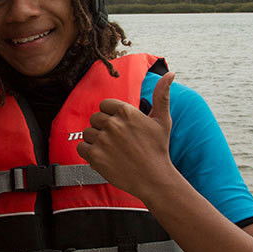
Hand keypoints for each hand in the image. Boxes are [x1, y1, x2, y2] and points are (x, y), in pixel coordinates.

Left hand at [76, 72, 177, 197]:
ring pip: (87, 133)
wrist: (154, 178)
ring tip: (112, 151)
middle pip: (95, 119)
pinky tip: (104, 158)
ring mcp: (102, 140)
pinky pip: (81, 148)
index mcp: (126, 112)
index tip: (120, 127)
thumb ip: (162, 95)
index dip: (111, 116)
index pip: (104, 105)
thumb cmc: (158, 149)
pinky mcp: (95, 155)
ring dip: (96, 141)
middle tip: (118, 141)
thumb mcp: (163, 120)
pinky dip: (89, 153)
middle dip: (103, 129)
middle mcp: (112, 123)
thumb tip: (170, 73)